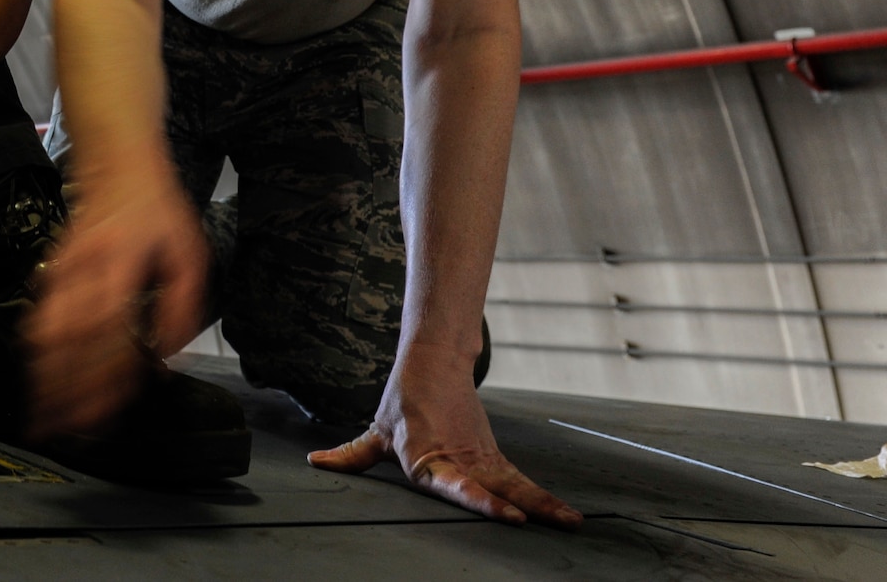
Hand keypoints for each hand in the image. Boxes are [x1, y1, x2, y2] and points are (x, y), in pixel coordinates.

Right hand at [24, 163, 208, 436]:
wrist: (115, 161)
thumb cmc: (157, 208)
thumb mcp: (188, 254)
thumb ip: (181, 307)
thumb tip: (167, 358)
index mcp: (123, 264)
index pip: (109, 331)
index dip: (105, 376)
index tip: (103, 413)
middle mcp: (86, 269)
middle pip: (67, 340)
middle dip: (63, 391)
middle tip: (64, 430)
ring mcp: (63, 269)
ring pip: (44, 332)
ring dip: (44, 377)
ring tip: (43, 415)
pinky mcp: (52, 270)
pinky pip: (40, 318)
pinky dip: (40, 354)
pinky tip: (44, 378)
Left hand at [309, 342, 579, 527]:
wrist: (433, 363)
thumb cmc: (403, 402)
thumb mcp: (375, 432)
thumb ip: (350, 456)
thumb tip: (316, 461)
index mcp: (426, 460)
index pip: (453, 485)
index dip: (476, 499)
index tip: (501, 512)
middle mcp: (458, 461)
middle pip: (489, 486)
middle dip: (510, 506)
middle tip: (529, 523)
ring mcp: (480, 458)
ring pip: (514, 484)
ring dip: (541, 504)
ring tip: (570, 523)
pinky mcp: (493, 457)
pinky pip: (520, 481)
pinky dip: (542, 498)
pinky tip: (565, 516)